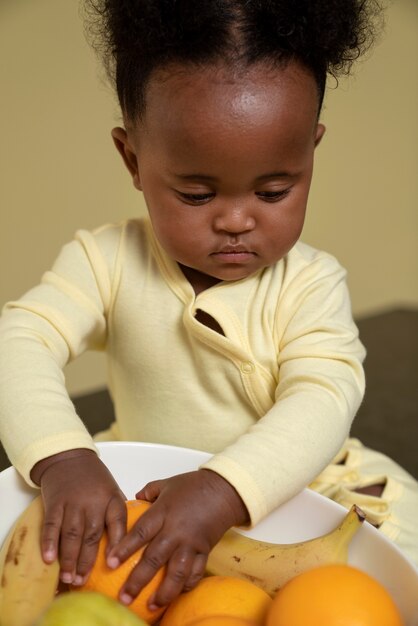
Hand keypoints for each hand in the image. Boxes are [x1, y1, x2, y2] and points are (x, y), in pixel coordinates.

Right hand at [31, 449, 126, 584]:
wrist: (68, 456)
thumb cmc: (94, 478)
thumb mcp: (112, 490)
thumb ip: (117, 513)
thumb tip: (127, 542)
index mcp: (111, 498)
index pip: (118, 521)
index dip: (117, 543)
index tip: (113, 564)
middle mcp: (93, 501)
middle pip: (92, 534)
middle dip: (87, 561)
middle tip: (83, 581)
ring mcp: (73, 502)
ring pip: (72, 533)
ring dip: (69, 558)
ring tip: (68, 578)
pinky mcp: (55, 502)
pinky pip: (51, 525)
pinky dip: (49, 542)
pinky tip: (49, 559)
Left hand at [107, 469, 248, 609]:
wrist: (224, 490)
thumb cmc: (194, 485)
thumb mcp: (167, 483)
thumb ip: (149, 491)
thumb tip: (134, 499)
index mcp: (163, 512)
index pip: (140, 532)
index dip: (124, 548)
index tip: (110, 563)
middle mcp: (176, 530)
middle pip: (154, 558)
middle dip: (137, 580)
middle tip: (124, 597)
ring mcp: (191, 543)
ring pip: (176, 572)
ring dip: (163, 592)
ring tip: (151, 606)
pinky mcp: (204, 551)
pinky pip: (195, 572)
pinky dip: (186, 585)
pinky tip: (176, 595)